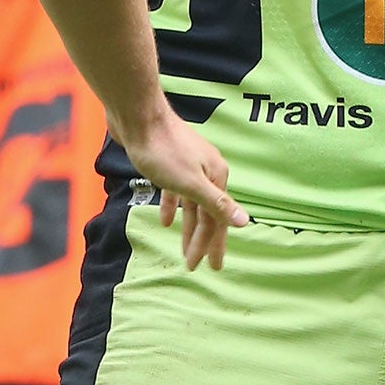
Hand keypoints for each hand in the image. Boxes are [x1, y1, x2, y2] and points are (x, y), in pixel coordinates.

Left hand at [119, 107, 248, 269]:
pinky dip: (172, 207)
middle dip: (202, 240)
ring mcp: (188, 166)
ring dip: (187, 227)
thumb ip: (218, 204)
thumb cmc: (163, 149)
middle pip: (206, 213)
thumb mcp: (191, 183)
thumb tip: (246, 222)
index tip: (210, 267)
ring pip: (191, 204)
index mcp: (217, 176)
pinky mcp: (170, 162)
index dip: (213, 245)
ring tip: (183, 250)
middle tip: (198, 265)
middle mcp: (207, 171)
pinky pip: (175, 192)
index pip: (217, 219)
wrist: (138, 116)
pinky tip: (166, 220)